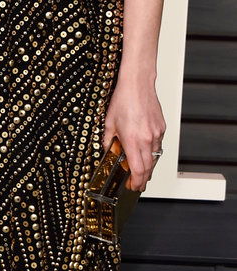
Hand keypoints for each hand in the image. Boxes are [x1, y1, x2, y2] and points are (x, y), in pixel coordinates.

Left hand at [103, 77, 164, 192]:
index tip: (133, 186)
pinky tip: (144, 150)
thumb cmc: (123, 100)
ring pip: (155, 156)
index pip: (138, 169)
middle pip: (148, 167)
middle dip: (143, 179)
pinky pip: (157, 144)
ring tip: (140, 170)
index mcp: (133, 140)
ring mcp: (156, 133)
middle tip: (137, 184)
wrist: (138, 84)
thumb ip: (108, 141)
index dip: (136, 182)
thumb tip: (108, 151)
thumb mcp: (109, 123)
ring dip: (148, 165)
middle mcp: (147, 139)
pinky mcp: (161, 127)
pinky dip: (151, 150)